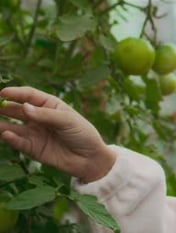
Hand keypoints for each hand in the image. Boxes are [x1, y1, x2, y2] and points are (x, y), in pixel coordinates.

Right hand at [0, 86, 116, 182]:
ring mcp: (34, 132)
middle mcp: (39, 117)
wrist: (90, 159)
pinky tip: (6, 134)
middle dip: (3, 106)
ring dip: (0, 123)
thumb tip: (25, 107)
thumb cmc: (83, 134)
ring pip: (12, 126)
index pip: (29, 95)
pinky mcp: (32, 148)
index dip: (16, 93)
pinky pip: (18, 141)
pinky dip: (11, 138)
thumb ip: (46, 115)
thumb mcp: (68, 121)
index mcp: (50, 105)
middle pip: (16, 109)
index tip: (2, 93)